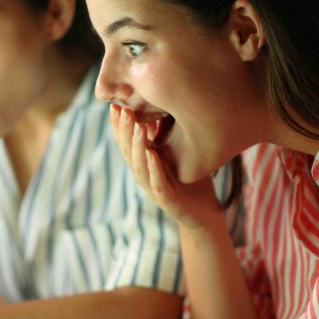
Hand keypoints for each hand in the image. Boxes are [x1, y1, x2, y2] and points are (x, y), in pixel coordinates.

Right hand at [109, 104, 221, 228]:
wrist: (203, 211)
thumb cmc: (188, 180)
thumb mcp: (174, 153)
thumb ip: (162, 136)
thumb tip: (156, 106)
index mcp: (142, 164)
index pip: (125, 143)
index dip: (118, 126)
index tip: (115, 107)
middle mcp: (143, 175)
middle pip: (128, 151)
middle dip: (125, 130)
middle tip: (124, 110)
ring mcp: (153, 188)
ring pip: (139, 166)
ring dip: (137, 145)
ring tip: (138, 126)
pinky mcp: (166, 199)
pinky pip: (157, 182)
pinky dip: (154, 168)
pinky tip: (152, 154)